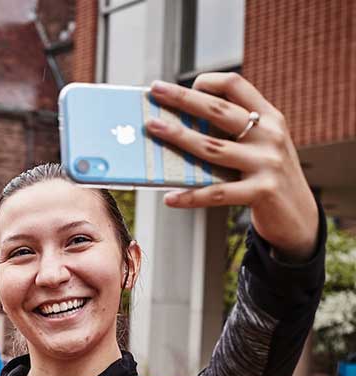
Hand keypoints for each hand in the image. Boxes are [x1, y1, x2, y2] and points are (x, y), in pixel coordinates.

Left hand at [145, 73, 318, 261]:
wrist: (299, 216)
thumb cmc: (266, 178)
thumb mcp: (257, 149)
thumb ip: (230, 136)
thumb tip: (177, 129)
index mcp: (270, 119)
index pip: (237, 86)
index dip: (209, 81)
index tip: (182, 85)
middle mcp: (270, 135)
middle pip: (219, 110)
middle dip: (183, 99)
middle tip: (155, 90)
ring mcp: (267, 163)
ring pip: (212, 147)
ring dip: (178, 136)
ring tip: (153, 129)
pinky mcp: (262, 192)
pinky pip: (217, 193)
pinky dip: (190, 196)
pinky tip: (169, 198)